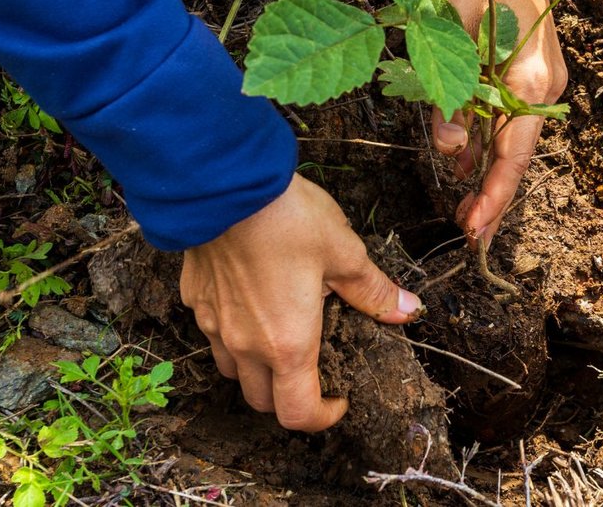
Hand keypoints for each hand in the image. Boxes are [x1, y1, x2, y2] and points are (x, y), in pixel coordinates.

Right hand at [180, 175, 421, 431]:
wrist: (223, 183)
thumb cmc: (287, 219)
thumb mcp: (344, 252)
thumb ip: (373, 290)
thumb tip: (408, 310)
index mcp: (287, 344)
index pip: (297, 414)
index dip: (322, 418)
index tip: (340, 399)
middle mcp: (245, 345)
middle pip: (262, 400)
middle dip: (290, 397)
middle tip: (315, 369)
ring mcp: (214, 323)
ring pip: (232, 370)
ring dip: (257, 369)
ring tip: (282, 336)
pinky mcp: (194, 298)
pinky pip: (213, 331)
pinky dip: (233, 332)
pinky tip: (251, 299)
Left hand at [434, 0, 567, 246]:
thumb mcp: (450, 27)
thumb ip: (448, 91)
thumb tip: (450, 149)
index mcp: (530, 78)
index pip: (513, 152)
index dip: (494, 195)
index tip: (474, 229)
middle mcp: (544, 88)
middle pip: (518, 157)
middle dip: (495, 200)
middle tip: (470, 238)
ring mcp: (541, 84)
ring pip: (513, 143)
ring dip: (490, 177)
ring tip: (467, 215)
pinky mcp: (531, 79)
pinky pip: (509, 122)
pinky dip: (491, 149)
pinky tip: (469, 169)